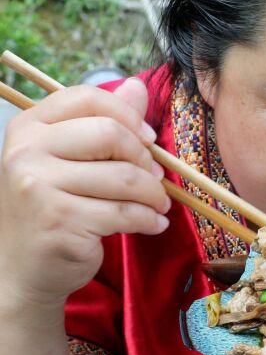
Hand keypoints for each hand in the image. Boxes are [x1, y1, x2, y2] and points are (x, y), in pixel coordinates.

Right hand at [0, 78, 170, 307]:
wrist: (19, 270)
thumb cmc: (53, 209)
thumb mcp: (71, 160)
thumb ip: (106, 122)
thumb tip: (139, 85)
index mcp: (29, 127)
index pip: (88, 97)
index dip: (128, 115)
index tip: (148, 140)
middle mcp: (27, 151)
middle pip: (110, 134)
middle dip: (145, 159)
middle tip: (156, 179)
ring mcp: (39, 186)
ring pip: (124, 177)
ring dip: (154, 195)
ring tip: (158, 205)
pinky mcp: (60, 221)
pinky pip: (125, 212)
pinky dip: (149, 220)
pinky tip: (153, 224)